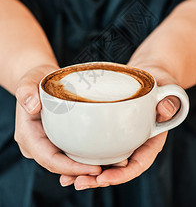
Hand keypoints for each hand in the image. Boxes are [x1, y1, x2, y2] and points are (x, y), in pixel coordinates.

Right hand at [15, 64, 101, 178]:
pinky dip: (85, 156)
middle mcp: (36, 145)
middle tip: (109, 170)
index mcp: (28, 136)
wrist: (39, 80)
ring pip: (66, 162)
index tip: (94, 168)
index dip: (71, 168)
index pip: (49, 159)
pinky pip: (70, 152)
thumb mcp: (28, 81)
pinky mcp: (56, 139)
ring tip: (112, 165)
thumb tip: (32, 106)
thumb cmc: (35, 79)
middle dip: (83, 171)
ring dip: (86, 167)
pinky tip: (103, 155)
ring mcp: (46, 144)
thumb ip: (26, 91)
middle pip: (60, 166)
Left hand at [60, 65, 179, 189]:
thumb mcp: (167, 88)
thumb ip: (168, 100)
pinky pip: (98, 146)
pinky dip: (83, 155)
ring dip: (87, 172)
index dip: (122, 174)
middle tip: (78, 182)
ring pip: (106, 161)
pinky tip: (67, 161)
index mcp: (151, 139)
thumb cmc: (160, 83)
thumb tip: (165, 110)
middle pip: (118, 168)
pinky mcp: (111, 129)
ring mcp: (123, 137)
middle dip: (99, 179)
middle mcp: (136, 142)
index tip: (104, 178)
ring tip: (67, 179)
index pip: (139, 163)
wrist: (149, 76)